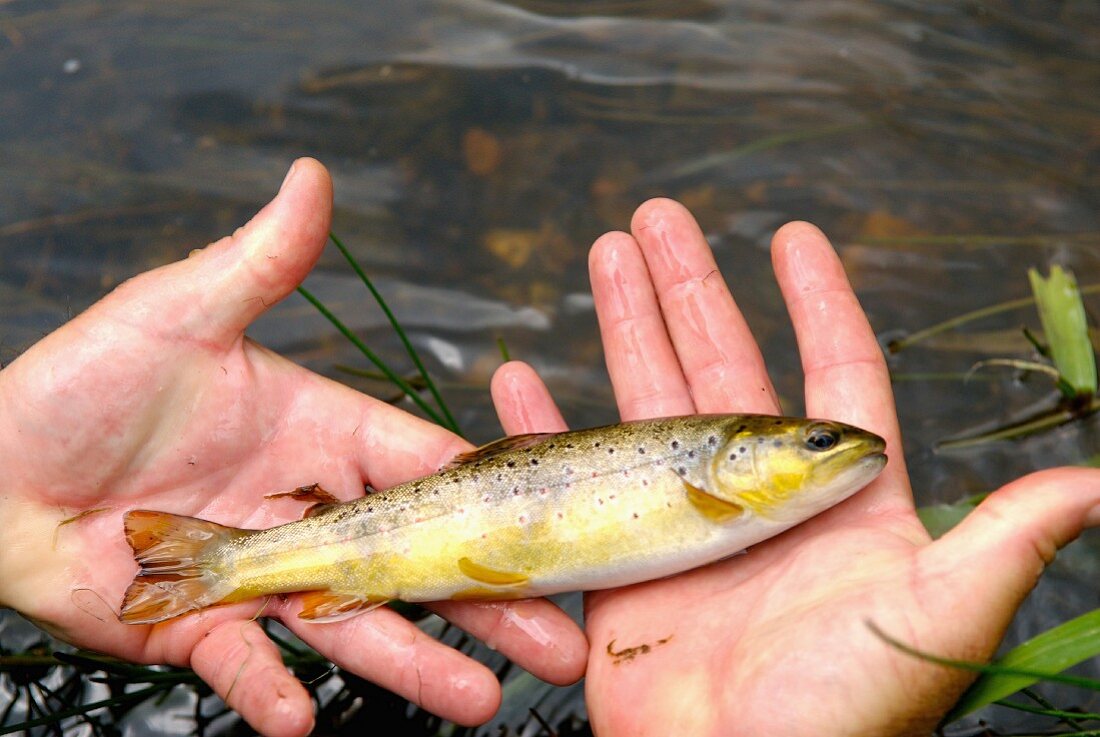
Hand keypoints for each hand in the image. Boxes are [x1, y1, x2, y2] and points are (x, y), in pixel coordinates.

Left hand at [0, 159, 585, 736]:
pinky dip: (271, 695)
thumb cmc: (79, 383)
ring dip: (416, 666)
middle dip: (487, 606)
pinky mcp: (200, 632)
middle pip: (414, 566)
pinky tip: (305, 718)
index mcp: (321, 436)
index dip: (485, 500)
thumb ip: (260, 261)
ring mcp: (260, 578)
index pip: (423, 468)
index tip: (549, 528)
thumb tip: (312, 177)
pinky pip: (245, 670)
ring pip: (354, 630)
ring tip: (480, 700)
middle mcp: (306, 512)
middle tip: (554, 643)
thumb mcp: (179, 312)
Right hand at [491, 199, 1099, 736]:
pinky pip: (574, 476)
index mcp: (835, 497)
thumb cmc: (848, 709)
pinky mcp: (622, 562)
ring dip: (625, 326)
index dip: (816, 300)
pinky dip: (545, 428)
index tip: (791, 234)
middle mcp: (758, 497)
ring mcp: (684, 524)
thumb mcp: (938, 614)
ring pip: (648, 399)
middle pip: (720, 364)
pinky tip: (520, 381)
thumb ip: (1004, 538)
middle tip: (656, 220)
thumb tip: (1098, 483)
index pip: (832, 371)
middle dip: (690, 286)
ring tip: (603, 255)